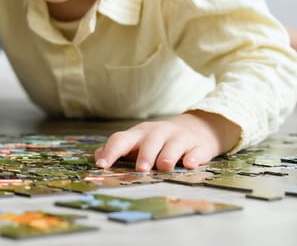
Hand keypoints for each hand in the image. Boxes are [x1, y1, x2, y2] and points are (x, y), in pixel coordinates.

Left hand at [94, 111, 239, 171]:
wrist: (196, 128)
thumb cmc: (158, 140)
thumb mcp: (137, 141)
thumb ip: (117, 149)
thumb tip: (97, 156)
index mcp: (139, 134)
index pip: (121, 139)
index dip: (111, 152)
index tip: (102, 165)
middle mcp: (158, 133)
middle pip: (149, 141)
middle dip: (145, 155)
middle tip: (141, 169)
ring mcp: (179, 138)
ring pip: (172, 145)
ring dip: (167, 157)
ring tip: (164, 167)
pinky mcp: (199, 146)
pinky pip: (196, 152)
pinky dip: (193, 158)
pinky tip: (189, 164)